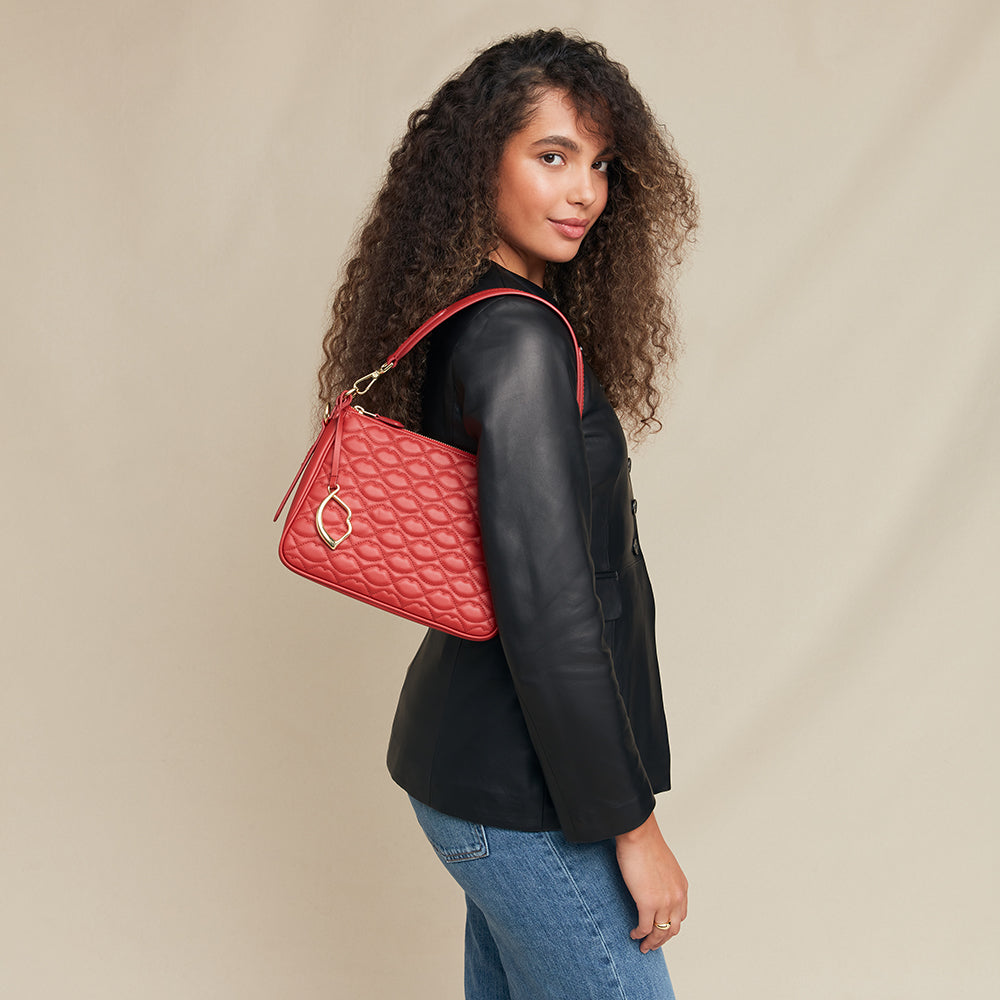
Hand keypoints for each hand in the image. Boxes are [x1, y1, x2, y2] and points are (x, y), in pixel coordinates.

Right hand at [615, 811, 687, 952]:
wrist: (639, 835)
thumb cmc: (646, 843)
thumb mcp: (664, 866)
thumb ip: (663, 881)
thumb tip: (653, 887)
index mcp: (681, 887)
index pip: (680, 916)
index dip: (670, 926)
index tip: (661, 930)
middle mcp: (676, 898)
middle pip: (672, 929)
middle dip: (662, 940)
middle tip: (652, 944)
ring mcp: (663, 903)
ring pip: (660, 933)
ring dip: (652, 942)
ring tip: (643, 945)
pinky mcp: (647, 904)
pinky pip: (644, 928)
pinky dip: (639, 934)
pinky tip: (633, 934)